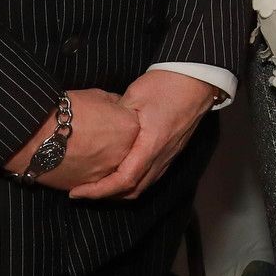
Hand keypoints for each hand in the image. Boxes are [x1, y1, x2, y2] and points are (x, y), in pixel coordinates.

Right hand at [8, 87, 139, 190]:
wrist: (34, 136)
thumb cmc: (63, 113)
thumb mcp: (95, 96)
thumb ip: (114, 103)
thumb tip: (117, 106)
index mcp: (130, 128)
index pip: (135, 126)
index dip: (123, 122)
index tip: (113, 120)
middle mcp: (125, 154)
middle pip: (129, 151)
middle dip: (120, 146)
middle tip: (105, 140)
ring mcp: (109, 173)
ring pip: (117, 172)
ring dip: (111, 166)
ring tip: (95, 157)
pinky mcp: (90, 187)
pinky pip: (99, 184)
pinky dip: (95, 179)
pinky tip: (85, 167)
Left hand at [67, 69, 216, 199]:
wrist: (197, 80)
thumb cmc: (167, 84)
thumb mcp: (134, 95)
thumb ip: (115, 117)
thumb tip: (98, 130)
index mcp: (151, 145)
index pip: (124, 180)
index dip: (99, 190)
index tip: (77, 192)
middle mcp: (162, 156)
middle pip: (134, 190)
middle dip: (106, 196)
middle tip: (82, 191)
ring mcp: (169, 156)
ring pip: (143, 185)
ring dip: (119, 190)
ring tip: (97, 185)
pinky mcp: (171, 151)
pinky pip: (150, 175)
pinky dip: (132, 181)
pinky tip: (118, 172)